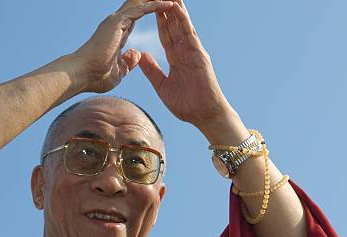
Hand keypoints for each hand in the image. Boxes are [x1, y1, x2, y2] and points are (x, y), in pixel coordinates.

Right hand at [72, 0, 174, 92]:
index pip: (137, 16)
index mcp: (117, 33)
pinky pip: (142, 9)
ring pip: (141, 2)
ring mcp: (116, 20)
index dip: (150, 9)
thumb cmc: (95, 77)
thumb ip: (127, 62)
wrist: (81, 75)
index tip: (166, 8)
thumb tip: (136, 54)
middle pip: (140, 4)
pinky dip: (156, 5)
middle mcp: (116, 23)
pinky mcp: (118, 21)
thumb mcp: (118, 71)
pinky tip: (170, 3)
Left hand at [139, 1, 238, 131]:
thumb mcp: (163, 86)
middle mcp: (185, 50)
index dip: (158, 18)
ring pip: (182, 23)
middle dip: (166, 6)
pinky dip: (183, 20)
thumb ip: (152, 71)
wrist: (204, 116)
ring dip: (175, 6)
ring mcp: (193, 51)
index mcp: (176, 58)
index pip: (165, 33)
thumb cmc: (188, 105)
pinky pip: (189, 34)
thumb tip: (142, 57)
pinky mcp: (199, 55)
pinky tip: (176, 7)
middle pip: (173, 23)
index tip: (151, 4)